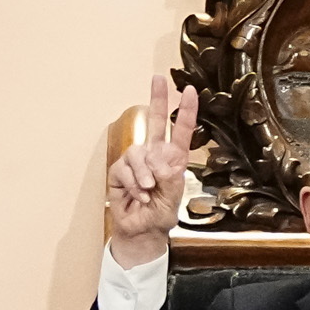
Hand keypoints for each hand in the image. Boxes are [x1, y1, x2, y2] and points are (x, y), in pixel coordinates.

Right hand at [105, 67, 199, 264]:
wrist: (142, 231)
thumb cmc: (160, 215)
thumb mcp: (172, 197)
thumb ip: (168, 178)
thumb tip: (157, 162)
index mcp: (172, 160)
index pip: (180, 131)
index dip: (185, 111)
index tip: (190, 91)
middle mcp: (154, 156)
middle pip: (155, 122)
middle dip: (157, 98)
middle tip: (158, 78)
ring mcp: (136, 162)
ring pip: (138, 153)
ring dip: (144, 174)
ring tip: (149, 191)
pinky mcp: (120, 172)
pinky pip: (125, 170)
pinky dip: (134, 185)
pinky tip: (139, 196)